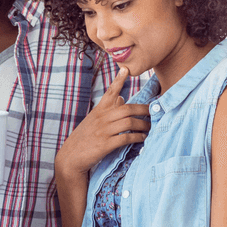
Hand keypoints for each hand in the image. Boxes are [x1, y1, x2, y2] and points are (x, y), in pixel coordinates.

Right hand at [55, 67, 148, 181]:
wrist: (70, 158)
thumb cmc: (84, 138)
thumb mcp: (93, 121)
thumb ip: (108, 109)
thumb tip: (121, 97)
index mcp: (98, 111)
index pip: (109, 92)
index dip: (118, 80)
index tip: (126, 69)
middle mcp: (101, 119)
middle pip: (127, 108)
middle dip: (144, 109)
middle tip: (155, 111)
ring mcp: (103, 131)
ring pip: (129, 123)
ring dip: (143, 125)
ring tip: (151, 127)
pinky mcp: (105, 145)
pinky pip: (126, 138)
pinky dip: (137, 137)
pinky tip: (142, 138)